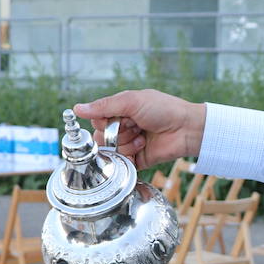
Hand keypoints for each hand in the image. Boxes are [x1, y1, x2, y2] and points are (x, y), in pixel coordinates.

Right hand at [73, 89, 206, 170]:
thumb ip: (103, 106)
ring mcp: (129, 144)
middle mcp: (123, 128)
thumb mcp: (131, 101)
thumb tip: (77, 109)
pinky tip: (143, 146)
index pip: (97, 120)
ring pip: (111, 150)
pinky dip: (129, 155)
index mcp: (120, 111)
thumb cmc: (163, 109)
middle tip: (134, 125)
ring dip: (126, 142)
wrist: (185, 128)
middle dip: (117, 132)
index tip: (120, 116)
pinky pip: (122, 162)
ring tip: (142, 136)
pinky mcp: (137, 160)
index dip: (105, 121)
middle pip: (101, 137)